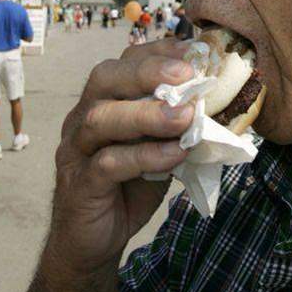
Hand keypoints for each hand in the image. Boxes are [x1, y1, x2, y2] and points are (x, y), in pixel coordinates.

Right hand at [32, 39, 193, 291]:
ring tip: (185, 117)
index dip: (157, 52)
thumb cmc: (129, 185)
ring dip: (147, 114)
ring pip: (101, 118)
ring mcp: (76, 150)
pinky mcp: (78, 184)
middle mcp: (83, 117)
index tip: (193, 51)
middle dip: (147, 71)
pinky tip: (174, 156)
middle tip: (186, 75)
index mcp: (103, 101)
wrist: (94, 240)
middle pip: (105, 79)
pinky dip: (144, 156)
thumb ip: (175, 125)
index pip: (124, 62)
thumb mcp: (157, 147)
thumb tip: (216, 101)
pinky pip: (106, 163)